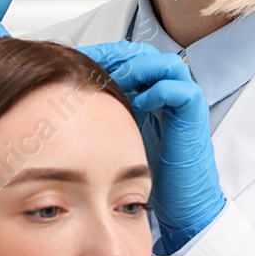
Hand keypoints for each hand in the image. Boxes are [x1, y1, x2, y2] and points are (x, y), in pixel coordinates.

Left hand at [75, 40, 225, 251]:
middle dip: (117, 55)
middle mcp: (167, 92)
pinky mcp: (194, 116)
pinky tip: (138, 104)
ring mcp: (184, 102)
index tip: (75, 58)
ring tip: (115, 80)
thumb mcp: (114, 135)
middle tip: (91, 63)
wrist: (179, 202)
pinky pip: (180, 90)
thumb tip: (60, 100)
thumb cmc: (147, 172)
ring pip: (166, 64)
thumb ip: (99, 113)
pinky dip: (158, 92)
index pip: (127, 57)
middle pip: (145, 53)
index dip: (103, 54)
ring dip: (139, 68)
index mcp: (148, 92)